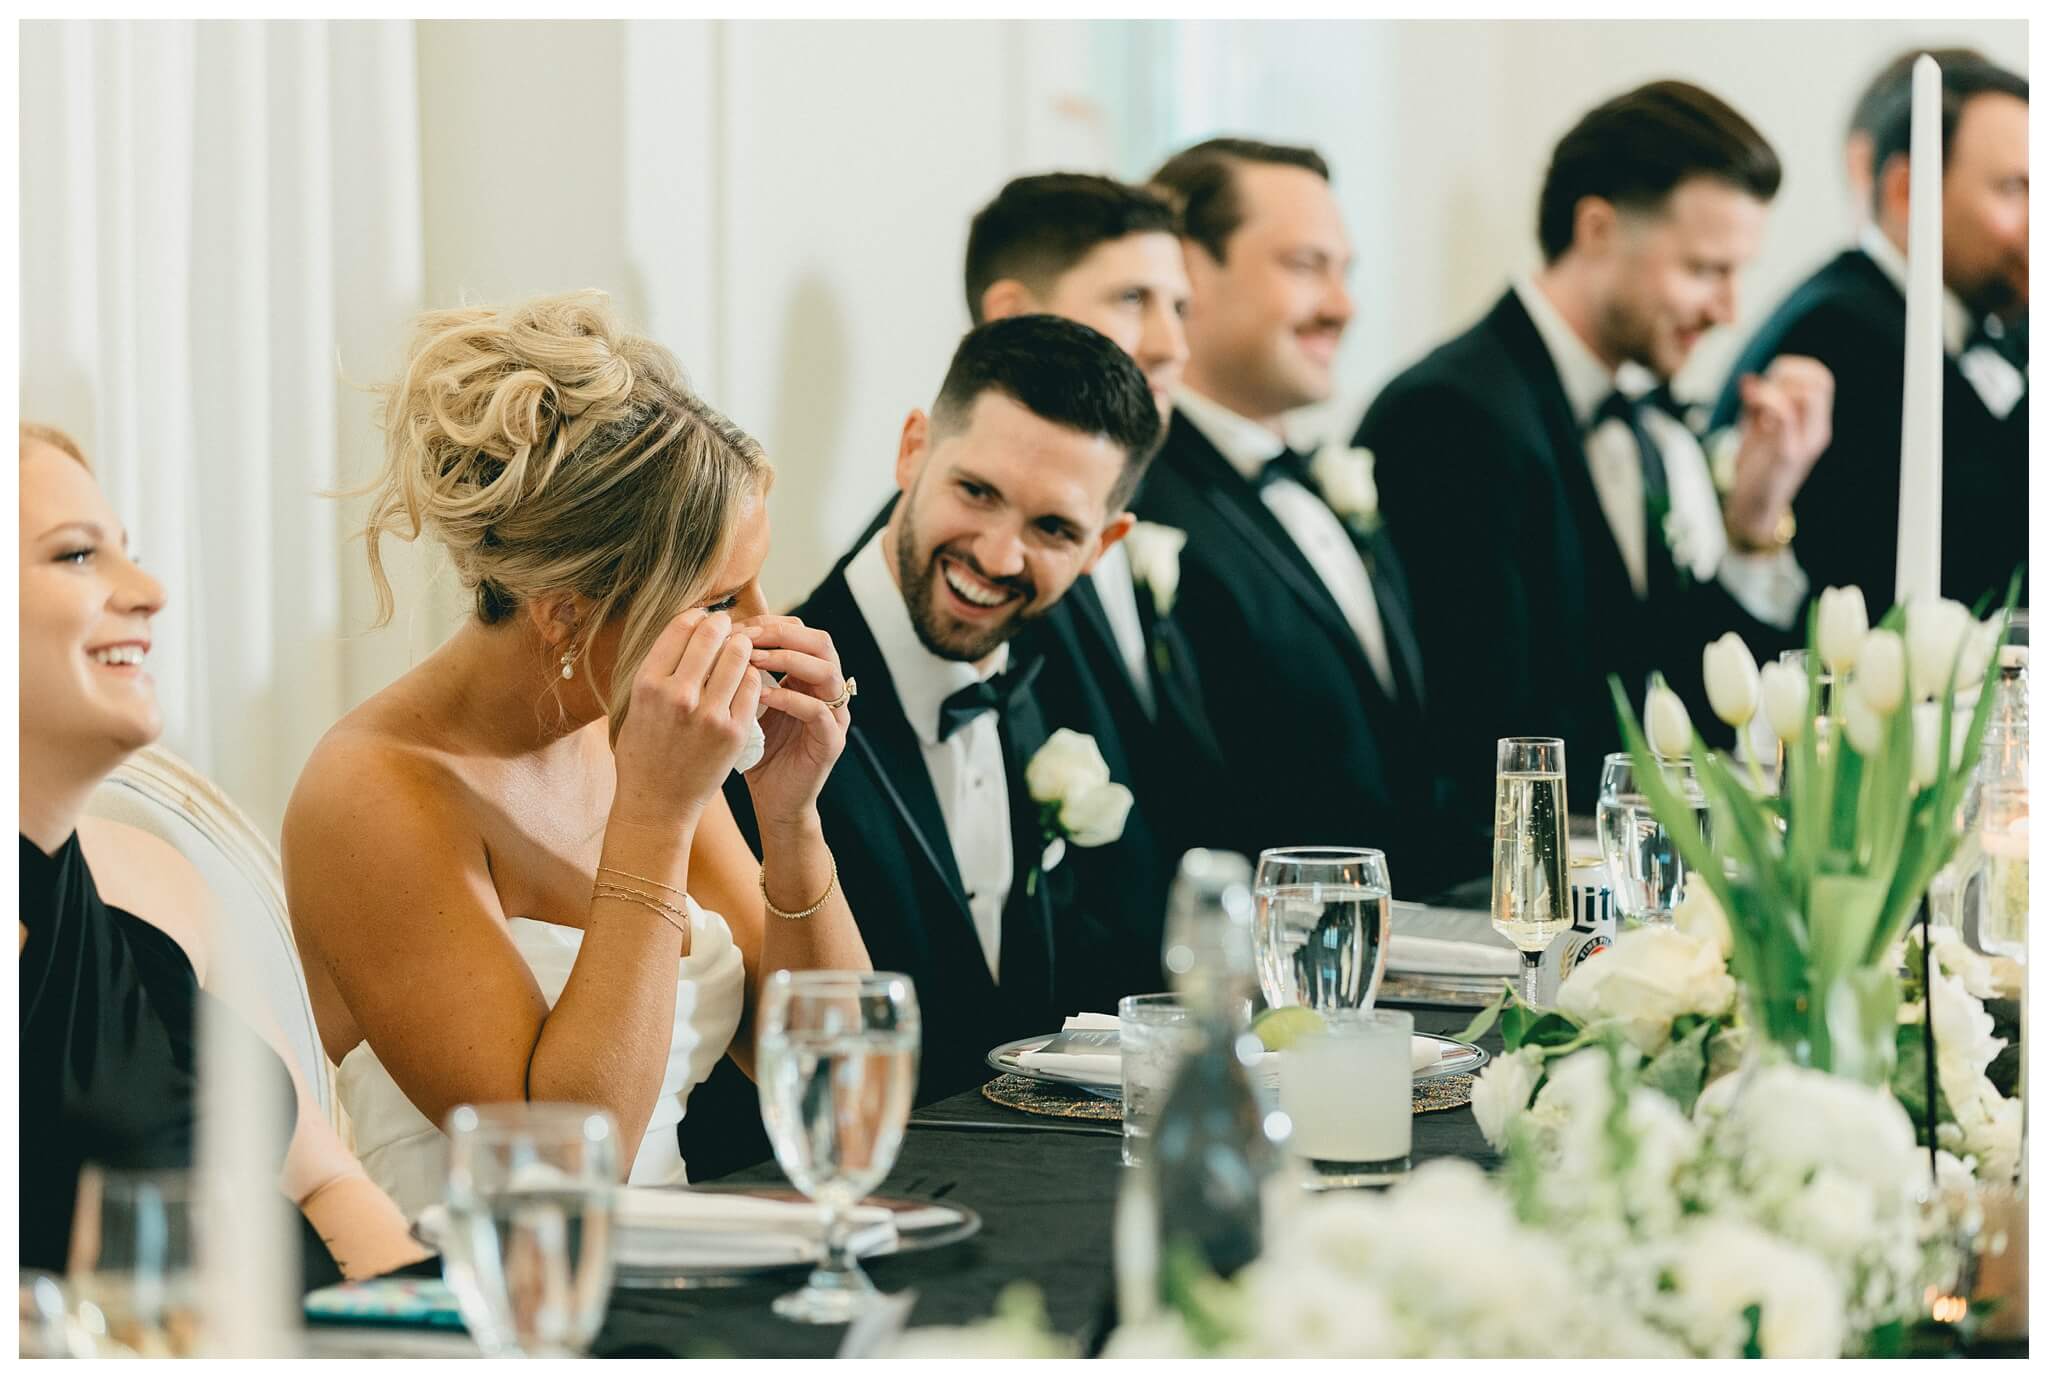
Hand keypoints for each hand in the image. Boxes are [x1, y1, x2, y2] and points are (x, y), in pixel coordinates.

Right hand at [608, 610, 761, 832]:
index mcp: (648, 684)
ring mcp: (709, 714)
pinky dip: (751, 676)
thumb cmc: (644, 751)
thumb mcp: (636, 704)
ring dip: (741, 647)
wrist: (658, 801)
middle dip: (722, 626)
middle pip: (711, 635)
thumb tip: (686, 627)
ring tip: (740, 648)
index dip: (696, 617)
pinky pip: (752, 686)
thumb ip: (659, 669)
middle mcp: (678, 695)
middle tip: (726, 628)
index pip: (680, 627)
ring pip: (738, 656)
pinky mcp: (735, 731)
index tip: (702, 619)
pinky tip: (746, 678)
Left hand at [737, 614, 850, 828]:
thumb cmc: (755, 751)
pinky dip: (790, 699)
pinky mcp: (831, 742)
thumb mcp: (745, 705)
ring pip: (827, 671)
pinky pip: (818, 711)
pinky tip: (761, 697)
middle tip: (747, 637)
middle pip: (822, 642)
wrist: (772, 802)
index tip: (735, 625)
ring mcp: (834, 717)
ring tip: (753, 661)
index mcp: (808, 678)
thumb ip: (741, 675)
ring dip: (788, 660)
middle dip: (782, 634)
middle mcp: (827, 692)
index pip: (800, 632)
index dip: (770, 623)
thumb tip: (710, 638)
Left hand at [1724, 355, 1833, 544]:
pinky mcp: (1788, 453)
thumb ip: (1756, 405)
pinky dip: (1767, 400)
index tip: (1770, 378)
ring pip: (1810, 392)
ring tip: (1756, 401)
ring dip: (1777, 386)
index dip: (1797, 367)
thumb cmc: (1755, 469)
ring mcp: (1806, 442)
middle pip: (1822, 380)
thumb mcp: (1756, 430)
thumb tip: (1749, 377)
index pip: (1822, 379)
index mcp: (1813, 422)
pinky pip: (1786, 414)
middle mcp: (1816, 430)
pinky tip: (1752, 408)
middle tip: (1763, 388)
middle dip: (1788, 372)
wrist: (1752, 509)